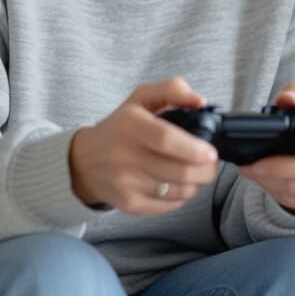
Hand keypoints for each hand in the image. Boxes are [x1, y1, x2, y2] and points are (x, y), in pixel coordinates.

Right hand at [69, 77, 218, 214]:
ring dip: (196, 183)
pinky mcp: (128, 203)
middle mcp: (125, 156)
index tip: (211, 153)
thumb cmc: (119, 126)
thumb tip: (200, 101)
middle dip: (205, 171)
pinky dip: (181, 197)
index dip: (194, 149)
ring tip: (195, 173)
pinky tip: (177, 184)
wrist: (83, 161)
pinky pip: (168, 205)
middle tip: (210, 164)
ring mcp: (126, 183)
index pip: (167, 140)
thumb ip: (172, 90)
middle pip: (179, 171)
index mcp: (130, 125)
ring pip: (178, 191)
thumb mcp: (140, 98)